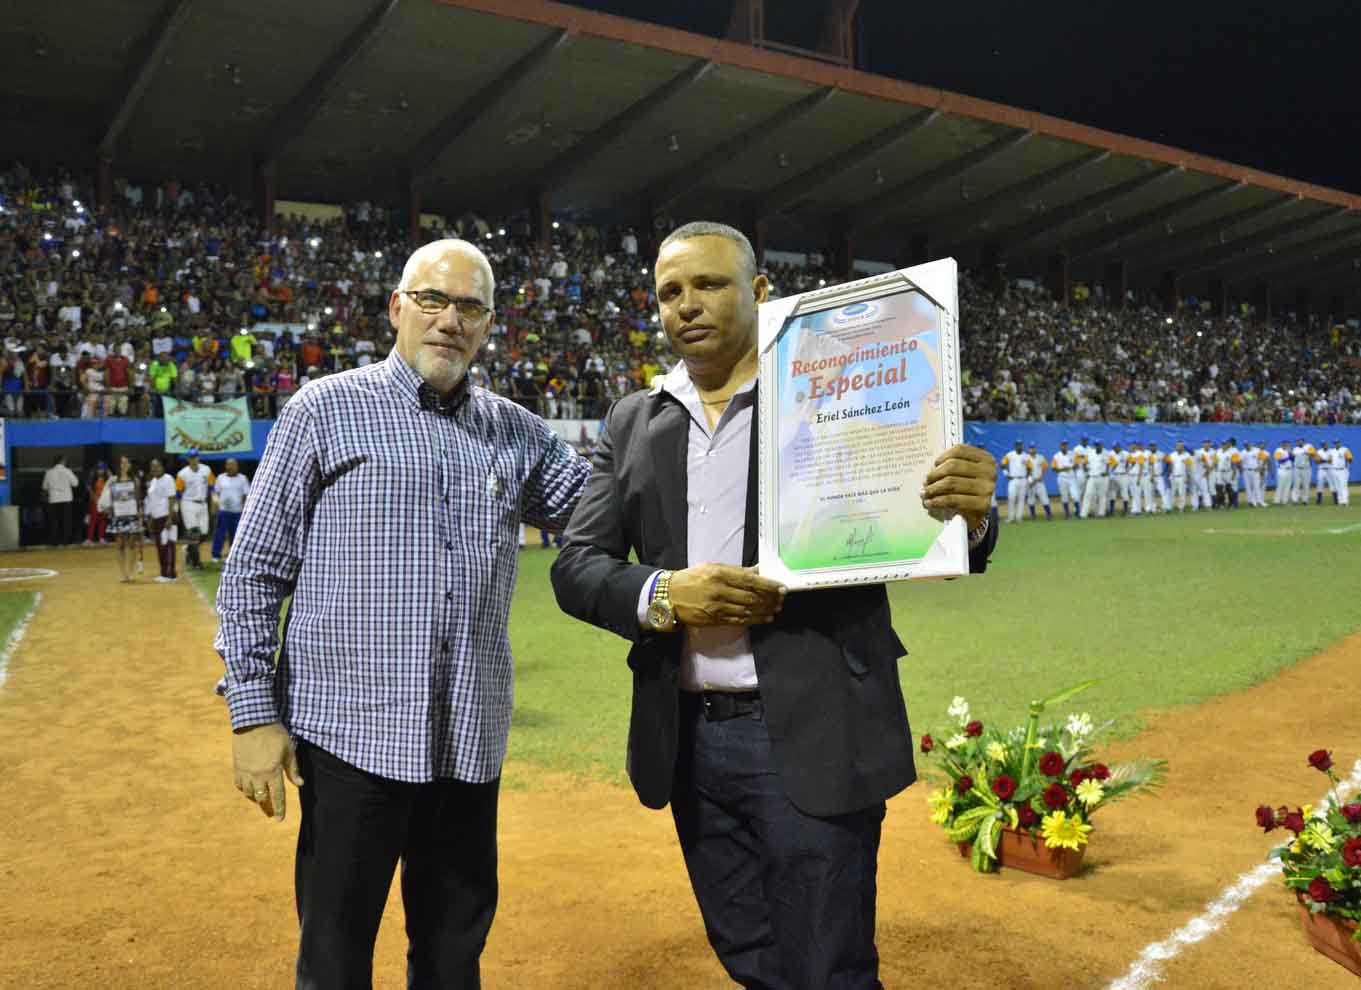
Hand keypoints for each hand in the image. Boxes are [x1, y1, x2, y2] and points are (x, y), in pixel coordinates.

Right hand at [232, 721, 302, 820]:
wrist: (254, 721)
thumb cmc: (275, 734)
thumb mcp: (289, 750)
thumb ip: (293, 769)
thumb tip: (300, 784)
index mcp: (273, 771)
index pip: (277, 796)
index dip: (279, 809)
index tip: (279, 820)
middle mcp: (258, 775)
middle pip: (262, 798)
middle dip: (267, 807)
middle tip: (271, 813)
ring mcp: (245, 771)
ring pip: (248, 793)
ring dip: (255, 798)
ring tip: (261, 799)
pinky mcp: (237, 766)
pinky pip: (238, 784)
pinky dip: (244, 790)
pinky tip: (249, 789)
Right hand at [668, 563, 785, 627]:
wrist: (669, 596)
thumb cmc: (692, 578)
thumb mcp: (712, 567)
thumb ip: (736, 570)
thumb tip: (758, 570)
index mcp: (719, 573)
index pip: (750, 580)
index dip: (768, 585)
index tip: (781, 587)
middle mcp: (719, 590)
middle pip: (752, 597)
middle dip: (770, 599)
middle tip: (781, 599)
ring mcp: (717, 607)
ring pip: (748, 611)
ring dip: (765, 610)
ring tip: (776, 608)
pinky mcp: (714, 620)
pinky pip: (739, 621)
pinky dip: (755, 620)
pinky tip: (765, 618)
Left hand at [922, 444, 997, 531]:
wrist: (978, 515)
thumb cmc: (968, 490)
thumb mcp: (964, 474)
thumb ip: (953, 465)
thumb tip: (931, 467)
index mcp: (986, 459)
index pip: (959, 450)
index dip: (942, 457)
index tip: (933, 466)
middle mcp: (989, 471)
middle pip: (953, 466)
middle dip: (934, 475)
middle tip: (925, 483)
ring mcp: (987, 488)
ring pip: (951, 483)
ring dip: (933, 489)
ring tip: (924, 493)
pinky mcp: (982, 504)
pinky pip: (953, 500)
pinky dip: (937, 501)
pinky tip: (929, 503)